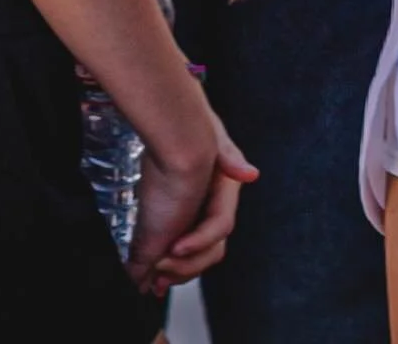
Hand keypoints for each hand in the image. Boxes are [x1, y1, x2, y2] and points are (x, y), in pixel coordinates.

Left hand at [128, 119, 257, 295]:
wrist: (173, 118)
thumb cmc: (195, 123)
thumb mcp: (212, 135)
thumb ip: (229, 155)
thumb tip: (250, 174)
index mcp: (224, 192)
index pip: (219, 226)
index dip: (199, 240)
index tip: (174, 247)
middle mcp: (212, 208)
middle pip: (209, 250)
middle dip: (187, 266)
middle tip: (159, 274)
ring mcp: (196, 218)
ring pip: (195, 257)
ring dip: (176, 272)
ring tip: (153, 280)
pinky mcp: (178, 222)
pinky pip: (177, 252)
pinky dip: (165, 266)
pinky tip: (147, 277)